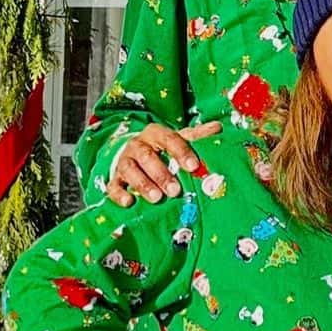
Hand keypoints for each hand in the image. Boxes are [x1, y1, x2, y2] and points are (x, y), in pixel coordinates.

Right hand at [107, 121, 221, 207]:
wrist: (136, 153)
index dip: (181, 152)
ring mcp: (124, 162)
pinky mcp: (115, 178)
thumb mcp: (180, 140)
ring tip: (157, 198)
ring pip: (129, 170)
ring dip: (143, 184)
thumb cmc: (164, 150)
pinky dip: (119, 194)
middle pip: (146, 155)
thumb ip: (197, 137)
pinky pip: (113, 185)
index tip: (193, 166)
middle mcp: (138, 145)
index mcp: (156, 134)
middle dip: (161, 173)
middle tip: (175, 190)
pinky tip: (129, 202)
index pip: (169, 139)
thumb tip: (218, 127)